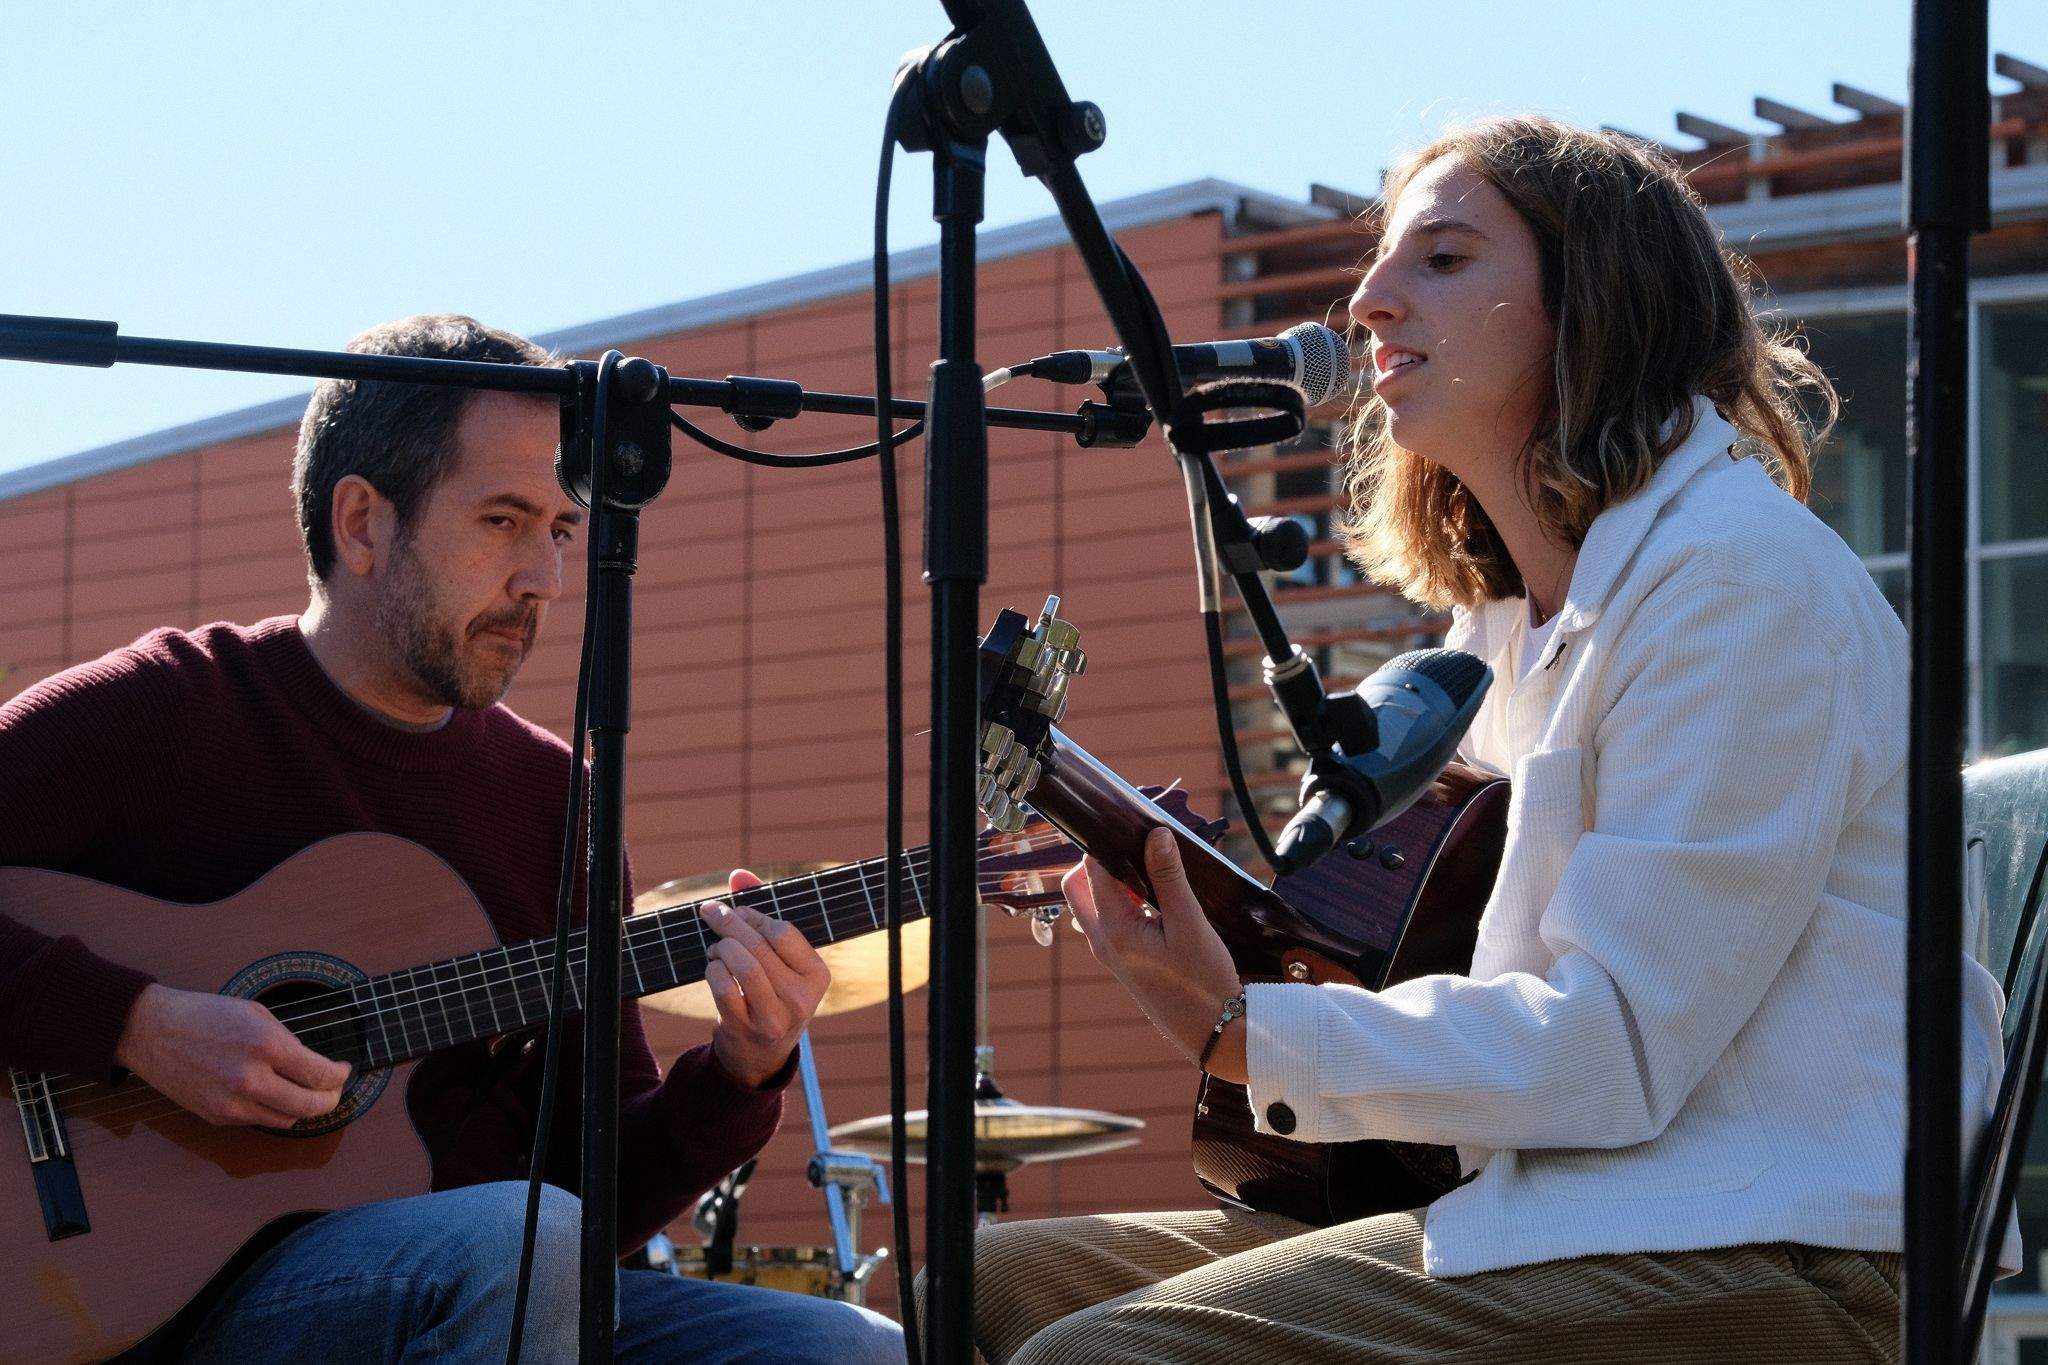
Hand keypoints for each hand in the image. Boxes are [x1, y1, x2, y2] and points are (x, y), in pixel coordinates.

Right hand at [113, 983, 351, 1126]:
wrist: (153, 1032)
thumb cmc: (205, 1015)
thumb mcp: (257, 1014)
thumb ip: (288, 1041)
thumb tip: (315, 1064)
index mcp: (266, 1046)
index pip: (320, 1075)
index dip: (338, 1076)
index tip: (343, 1070)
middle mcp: (251, 1080)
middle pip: (310, 1106)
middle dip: (330, 1100)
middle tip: (333, 1090)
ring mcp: (232, 1104)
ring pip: (287, 1120)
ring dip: (303, 1109)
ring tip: (308, 1094)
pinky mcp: (217, 1117)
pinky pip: (259, 1120)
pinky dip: (274, 1111)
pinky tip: (276, 1095)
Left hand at [700, 870, 831, 1087]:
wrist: (761, 1054)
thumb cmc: (772, 992)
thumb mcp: (779, 960)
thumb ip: (761, 913)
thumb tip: (738, 874)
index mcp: (817, 975)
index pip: (783, 931)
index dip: (754, 916)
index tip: (738, 911)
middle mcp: (801, 998)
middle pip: (758, 945)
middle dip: (728, 922)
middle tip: (710, 912)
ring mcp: (773, 1017)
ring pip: (742, 964)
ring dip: (720, 947)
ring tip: (715, 947)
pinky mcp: (744, 1028)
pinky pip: (722, 986)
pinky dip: (712, 969)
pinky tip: (713, 968)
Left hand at [1063, 827, 1247, 1082]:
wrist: (1215, 1032)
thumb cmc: (1204, 981)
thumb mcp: (1190, 924)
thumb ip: (1169, 877)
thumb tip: (1155, 834)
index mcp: (1114, 930)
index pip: (1092, 870)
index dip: (1107, 841)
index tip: (1132, 823)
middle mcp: (1103, 941)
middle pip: (1080, 886)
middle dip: (1101, 861)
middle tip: (1139, 846)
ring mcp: (1111, 953)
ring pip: (1095, 903)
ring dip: (1115, 881)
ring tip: (1154, 867)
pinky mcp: (1124, 961)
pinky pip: (1111, 920)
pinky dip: (1125, 900)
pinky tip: (1159, 896)